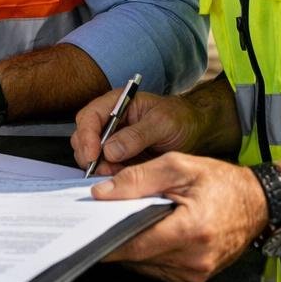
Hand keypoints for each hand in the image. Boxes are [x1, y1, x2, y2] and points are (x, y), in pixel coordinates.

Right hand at [70, 90, 202, 175]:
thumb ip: (136, 135)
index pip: (90, 117)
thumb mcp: (162, 123)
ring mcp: (113, 139)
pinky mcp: (119, 156)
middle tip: (102, 169)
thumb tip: (109, 150)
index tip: (93, 155)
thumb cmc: (181, 119)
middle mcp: (110, 121)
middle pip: (83, 136)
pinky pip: (104, 166)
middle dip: (88, 154)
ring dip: (97, 166)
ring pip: (90, 153)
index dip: (87, 136)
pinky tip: (120, 177)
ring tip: (115, 173)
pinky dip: (108, 174)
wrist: (197, 131)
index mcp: (117, 104)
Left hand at [92, 153, 266, 281]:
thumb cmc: (221, 182)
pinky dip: (146, 253)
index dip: (104, 237)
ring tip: (123, 222)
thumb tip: (100, 194)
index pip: (133, 243)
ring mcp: (195, 273)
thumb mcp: (178, 166)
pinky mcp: (194, 278)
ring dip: (130, 245)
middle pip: (135, 256)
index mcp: (190, 231)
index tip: (82, 231)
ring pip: (143, 265)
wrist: (259, 203)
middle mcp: (194, 259)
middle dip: (113, 238)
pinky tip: (146, 232)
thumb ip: (137, 179)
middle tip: (93, 223)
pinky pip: (157, 269)